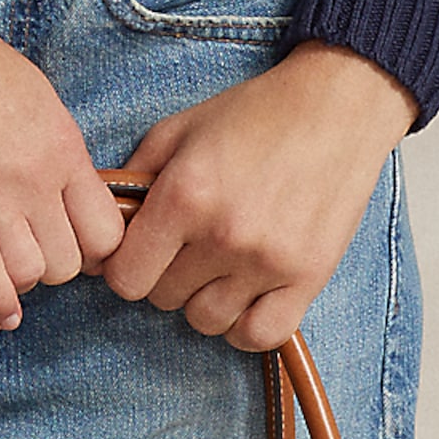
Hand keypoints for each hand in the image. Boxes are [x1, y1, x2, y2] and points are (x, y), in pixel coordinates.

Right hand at [0, 0, 125, 327]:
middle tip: (35, 255)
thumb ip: (54, 148)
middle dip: (55, 268)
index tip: (76, 248)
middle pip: (71, 261)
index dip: (95, 250)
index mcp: (63, 144)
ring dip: (22, 281)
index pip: (106, 228)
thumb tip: (66, 188)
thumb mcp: (34, 96)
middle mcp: (37, 174)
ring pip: (32, 274)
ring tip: (9, 270)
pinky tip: (1, 313)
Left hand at [102, 42, 417, 351]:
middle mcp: (224, 235)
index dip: (127, 268)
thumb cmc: (254, 114)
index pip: (126, 280)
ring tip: (222, 264)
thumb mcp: (177, 131)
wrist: (339, 103)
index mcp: (185, 196)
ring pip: (207, 321)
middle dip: (168, 275)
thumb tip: (99, 231)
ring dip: (206, 299)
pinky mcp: (308, 276)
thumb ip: (131, 181)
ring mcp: (268, 261)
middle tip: (191, 244)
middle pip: (164, 299)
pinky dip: (247, 325)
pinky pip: (259, 335)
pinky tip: (247, 295)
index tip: (144, 251)